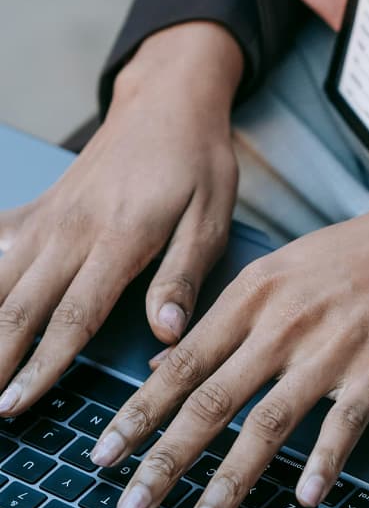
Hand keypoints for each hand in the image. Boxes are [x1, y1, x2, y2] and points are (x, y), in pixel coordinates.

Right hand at [0, 22, 242, 415]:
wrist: (170, 103)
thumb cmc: (198, 164)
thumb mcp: (210, 221)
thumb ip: (182, 277)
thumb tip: (165, 334)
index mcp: (119, 239)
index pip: (73, 315)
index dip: (42, 365)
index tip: (17, 404)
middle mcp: (71, 229)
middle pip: (21, 304)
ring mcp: (50, 215)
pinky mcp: (42, 206)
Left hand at [97, 175, 368, 507]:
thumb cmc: (360, 253)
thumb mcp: (282, 268)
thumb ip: (226, 317)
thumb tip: (169, 361)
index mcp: (255, 295)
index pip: (182, 364)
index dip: (139, 413)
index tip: (104, 454)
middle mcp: (284, 325)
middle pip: (211, 402)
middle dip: (164, 463)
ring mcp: (331, 350)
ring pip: (267, 426)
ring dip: (228, 484)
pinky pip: (343, 429)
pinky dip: (322, 467)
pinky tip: (303, 500)